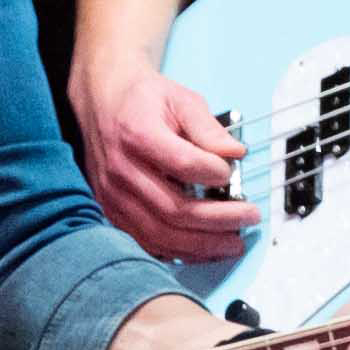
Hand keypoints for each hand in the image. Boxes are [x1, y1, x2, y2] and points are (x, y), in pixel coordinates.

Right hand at [69, 48, 258, 260]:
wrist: (101, 101)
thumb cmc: (142, 99)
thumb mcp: (179, 98)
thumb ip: (208, 127)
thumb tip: (236, 154)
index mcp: (137, 134)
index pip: (181, 163)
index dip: (213, 172)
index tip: (231, 172)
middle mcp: (121, 170)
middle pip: (173, 210)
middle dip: (218, 220)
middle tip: (249, 217)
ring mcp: (113, 196)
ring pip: (160, 234)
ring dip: (202, 245)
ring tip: (233, 243)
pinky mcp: (112, 212)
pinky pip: (146, 242)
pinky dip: (179, 252)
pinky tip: (205, 249)